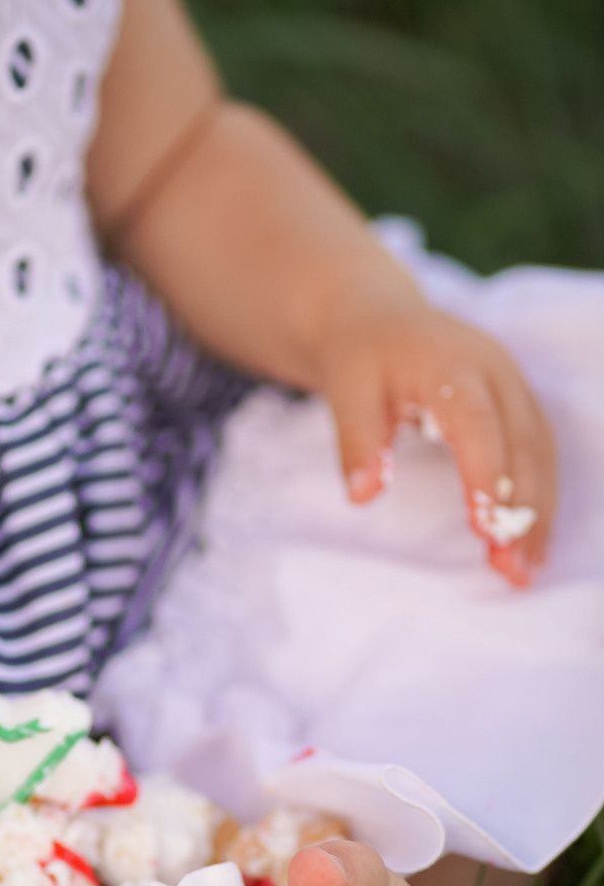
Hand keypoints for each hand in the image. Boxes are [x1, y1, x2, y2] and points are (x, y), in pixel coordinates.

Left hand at [316, 296, 555, 586]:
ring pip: (541, 454)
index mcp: (453, 366)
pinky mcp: (517, 402)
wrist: (378, 316)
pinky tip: (529, 541)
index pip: (479, 426)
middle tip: (510, 570)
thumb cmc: (360, 355)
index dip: (487, 478)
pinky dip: (538, 499)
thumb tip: (362, 495)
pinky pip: (539, 453)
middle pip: (523, 446)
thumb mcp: (345, 389)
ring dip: (538, 514)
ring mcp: (514, 386)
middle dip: (521, 511)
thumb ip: (356, 440)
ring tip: (524, 570)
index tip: (486, 531)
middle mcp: (497, 372)